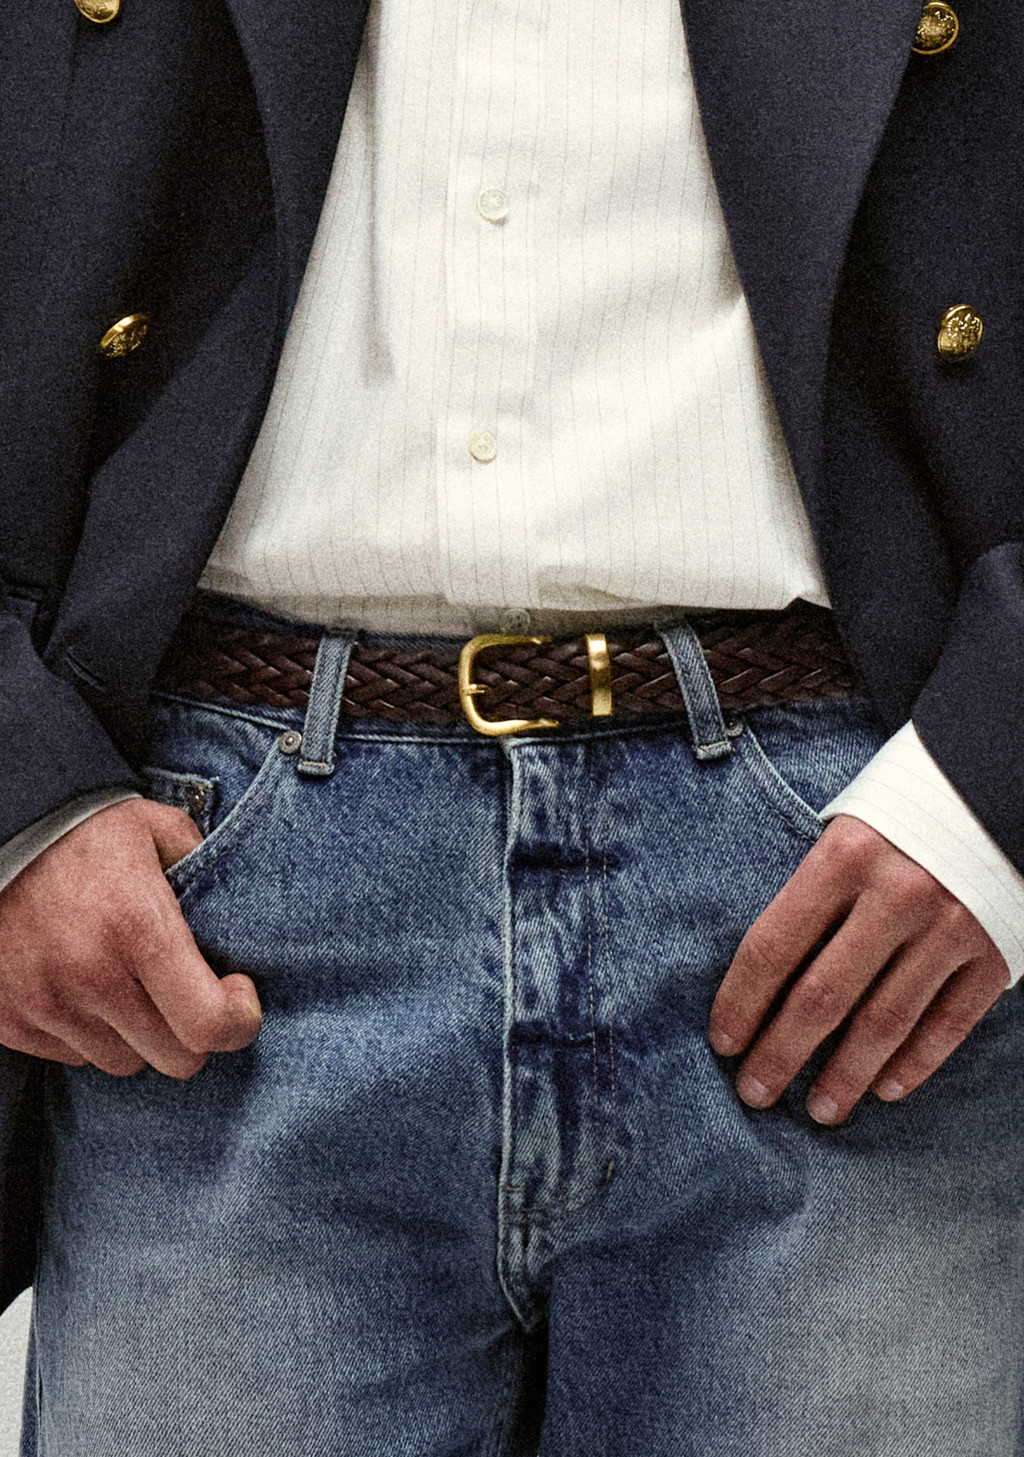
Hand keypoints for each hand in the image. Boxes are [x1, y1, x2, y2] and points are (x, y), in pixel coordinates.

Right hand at [0, 799, 261, 1077]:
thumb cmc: (82, 830)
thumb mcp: (156, 827)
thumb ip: (204, 864)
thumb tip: (238, 903)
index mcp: (137, 926)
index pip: (208, 1024)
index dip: (239, 1021)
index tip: (237, 991)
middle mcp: (90, 974)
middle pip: (175, 1057)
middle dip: (194, 1032)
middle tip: (190, 994)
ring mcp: (44, 1003)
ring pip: (124, 1062)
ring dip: (139, 1035)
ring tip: (132, 985)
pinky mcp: (8, 1020)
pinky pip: (72, 1057)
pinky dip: (90, 1034)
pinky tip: (87, 988)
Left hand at [708, 815, 1008, 1123]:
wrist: (997, 789)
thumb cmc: (902, 814)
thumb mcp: (845, 831)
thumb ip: (812, 893)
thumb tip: (766, 972)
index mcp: (843, 858)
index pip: (774, 946)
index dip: (742, 1002)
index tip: (723, 1041)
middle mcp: (896, 896)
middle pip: (822, 997)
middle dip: (781, 1054)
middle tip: (754, 1093)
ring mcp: (949, 929)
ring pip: (885, 1023)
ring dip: (846, 1076)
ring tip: (819, 1110)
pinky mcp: (994, 954)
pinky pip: (947, 1024)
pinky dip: (915, 1063)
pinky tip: (886, 1089)